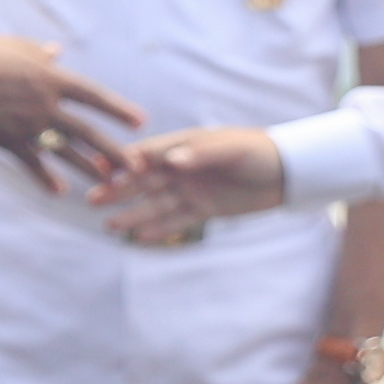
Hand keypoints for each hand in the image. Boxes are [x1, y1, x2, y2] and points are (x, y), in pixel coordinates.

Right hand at [0, 31, 143, 193]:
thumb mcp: (11, 46)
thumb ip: (38, 54)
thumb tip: (56, 52)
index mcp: (50, 79)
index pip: (93, 96)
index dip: (118, 109)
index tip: (141, 122)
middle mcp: (45, 106)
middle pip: (88, 133)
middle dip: (115, 151)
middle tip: (136, 167)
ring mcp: (26, 127)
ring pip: (66, 152)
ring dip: (90, 168)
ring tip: (110, 183)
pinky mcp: (7, 141)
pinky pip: (31, 163)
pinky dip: (45, 178)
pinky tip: (59, 191)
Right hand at [104, 124, 290, 244]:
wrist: (291, 172)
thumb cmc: (259, 152)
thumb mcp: (231, 149)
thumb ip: (199, 154)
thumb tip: (171, 161)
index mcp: (184, 146)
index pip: (147, 154)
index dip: (123, 162)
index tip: (101, 171)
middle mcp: (182, 168)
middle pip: (143, 181)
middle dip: (118, 190)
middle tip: (92, 200)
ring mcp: (191, 189)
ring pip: (155, 203)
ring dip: (133, 213)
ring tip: (109, 225)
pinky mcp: (204, 208)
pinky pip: (177, 220)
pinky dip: (159, 228)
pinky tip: (140, 237)